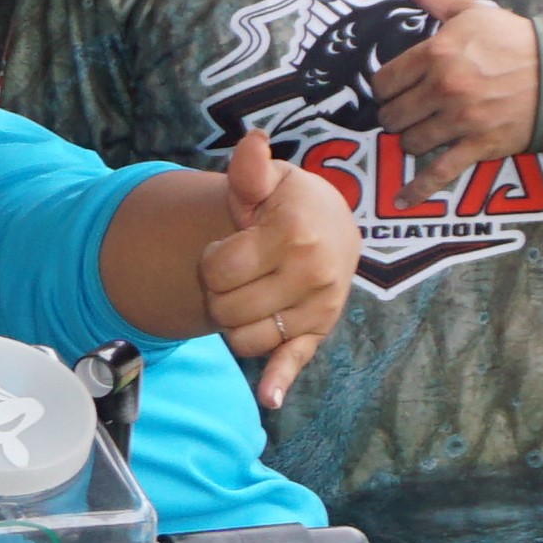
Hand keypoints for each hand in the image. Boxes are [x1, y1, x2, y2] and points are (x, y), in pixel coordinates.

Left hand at [200, 127, 356, 407]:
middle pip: (226, 308)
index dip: (211, 259)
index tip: (229, 245)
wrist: (331, 226)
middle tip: (237, 270)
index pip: (218, 269)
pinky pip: (294, 362)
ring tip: (249, 292)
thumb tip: (250, 143)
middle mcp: (313, 275)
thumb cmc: (289, 202)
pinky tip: (269, 399)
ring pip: (244, 338)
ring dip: (232, 320)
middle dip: (218, 290)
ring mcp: (318, 308)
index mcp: (296, 236)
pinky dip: (279, 381)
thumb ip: (251, 170)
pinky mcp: (318, 333)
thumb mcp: (270, 180)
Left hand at [372, 0, 539, 201]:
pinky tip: (401, 200)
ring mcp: (462, 120)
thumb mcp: (471, 13)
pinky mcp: (480, 146)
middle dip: (395, 115)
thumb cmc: (515, 42)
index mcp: (436, 55)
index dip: (385, 88)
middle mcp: (444, 89)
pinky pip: (439, 172)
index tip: (395, 89)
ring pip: (409, 142)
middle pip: (392, 115)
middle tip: (406, 112)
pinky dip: (418, 189)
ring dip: (409, 140)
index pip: (383, 81)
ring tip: (419, 132)